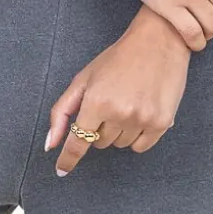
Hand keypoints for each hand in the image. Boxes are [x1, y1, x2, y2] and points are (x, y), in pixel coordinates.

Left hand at [46, 7, 190, 175]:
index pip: (77, 142)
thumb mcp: (83, 80)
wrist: (158, 43)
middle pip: (99, 142)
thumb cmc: (117, 59)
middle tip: (110, 103)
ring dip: (119, 131)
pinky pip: (141, 147)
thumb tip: (50, 144)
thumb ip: (62, 112)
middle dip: (99, 127)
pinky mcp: (162, 123)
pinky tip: (141, 112)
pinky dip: (137, 136)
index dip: (68, 158)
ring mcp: (142, 120)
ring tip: (128, 103)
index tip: (61, 170)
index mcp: (96, 101)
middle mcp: (119, 114)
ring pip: (120, 145)